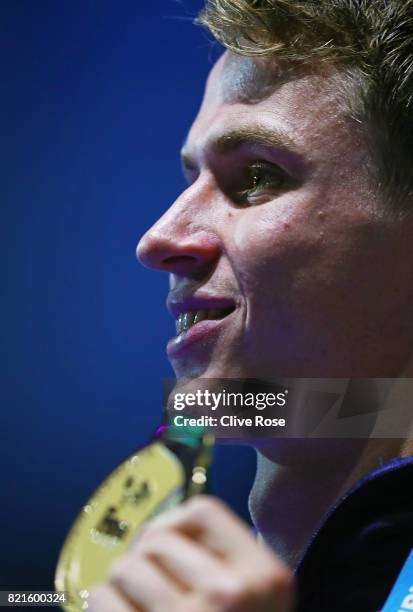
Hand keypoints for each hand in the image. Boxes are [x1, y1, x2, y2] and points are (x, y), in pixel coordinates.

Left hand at [88, 496, 293, 611]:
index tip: (165, 545)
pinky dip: (103, 607)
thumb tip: (161, 528)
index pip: (202, 513)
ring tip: (138, 609)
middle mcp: (229, 594)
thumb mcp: (259, 604)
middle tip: (147, 583)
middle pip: (156, 540)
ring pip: (124, 568)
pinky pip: (103, 599)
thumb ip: (224, 563)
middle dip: (143, 559)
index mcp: (263, 577)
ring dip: (121, 587)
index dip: (175, 524)